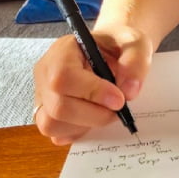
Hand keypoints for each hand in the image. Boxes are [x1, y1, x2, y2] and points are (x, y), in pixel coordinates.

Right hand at [32, 27, 151, 145]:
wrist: (113, 50)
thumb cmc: (119, 44)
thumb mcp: (134, 42)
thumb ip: (135, 62)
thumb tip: (129, 92)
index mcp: (62, 51)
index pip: (63, 77)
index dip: (92, 92)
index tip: (119, 99)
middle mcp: (46, 74)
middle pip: (58, 107)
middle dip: (95, 114)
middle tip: (119, 109)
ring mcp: (43, 96)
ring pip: (51, 124)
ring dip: (86, 125)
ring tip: (106, 111)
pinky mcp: (46, 114)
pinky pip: (56, 134)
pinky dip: (78, 132)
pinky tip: (94, 116)